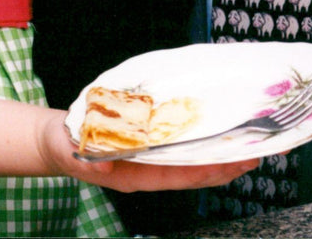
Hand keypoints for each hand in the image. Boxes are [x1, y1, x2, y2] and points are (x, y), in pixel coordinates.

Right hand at [39, 110, 257, 192]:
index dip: (203, 171)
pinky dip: (201, 143)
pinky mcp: (150, 146)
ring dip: (219, 157)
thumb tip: (105, 164)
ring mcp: (151, 160)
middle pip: (192, 173)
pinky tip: (217, 135)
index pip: (176, 176)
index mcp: (133, 175)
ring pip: (191, 164)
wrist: (58, 141)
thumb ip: (89, 158)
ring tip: (247, 147)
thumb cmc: (67, 145)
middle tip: (253, 155)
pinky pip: (181, 149)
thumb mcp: (72, 150)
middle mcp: (148, 170)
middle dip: (223, 166)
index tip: (228, 164)